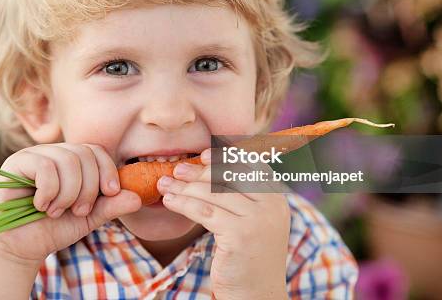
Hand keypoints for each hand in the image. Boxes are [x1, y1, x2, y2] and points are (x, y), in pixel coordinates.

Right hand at [0, 143, 141, 263]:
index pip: (96, 150)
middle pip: (84, 155)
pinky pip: (45, 166)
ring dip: (68, 193)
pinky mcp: (16, 163)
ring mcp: (34, 154)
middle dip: (88, 189)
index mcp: (72, 160)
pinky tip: (41, 205)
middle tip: (78, 211)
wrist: (24, 247)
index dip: (107, 170)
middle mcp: (54, 152)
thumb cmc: (55, 229)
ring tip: (57, 211)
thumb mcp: (90, 217)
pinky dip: (49, 192)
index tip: (110, 194)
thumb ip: (112, 206)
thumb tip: (137, 197)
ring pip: (67, 160)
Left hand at [157, 149, 289, 298]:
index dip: (225, 156)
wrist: (258, 297)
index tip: (202, 156)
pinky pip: (204, 211)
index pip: (249, 164)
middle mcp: (271, 205)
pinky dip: (183, 203)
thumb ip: (241, 197)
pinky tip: (169, 202)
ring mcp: (257, 220)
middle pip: (228, 176)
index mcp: (276, 198)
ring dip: (184, 187)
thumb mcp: (252, 222)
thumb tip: (208, 168)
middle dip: (199, 171)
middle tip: (176, 170)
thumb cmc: (249, 258)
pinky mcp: (240, 235)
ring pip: (213, 193)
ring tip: (165, 184)